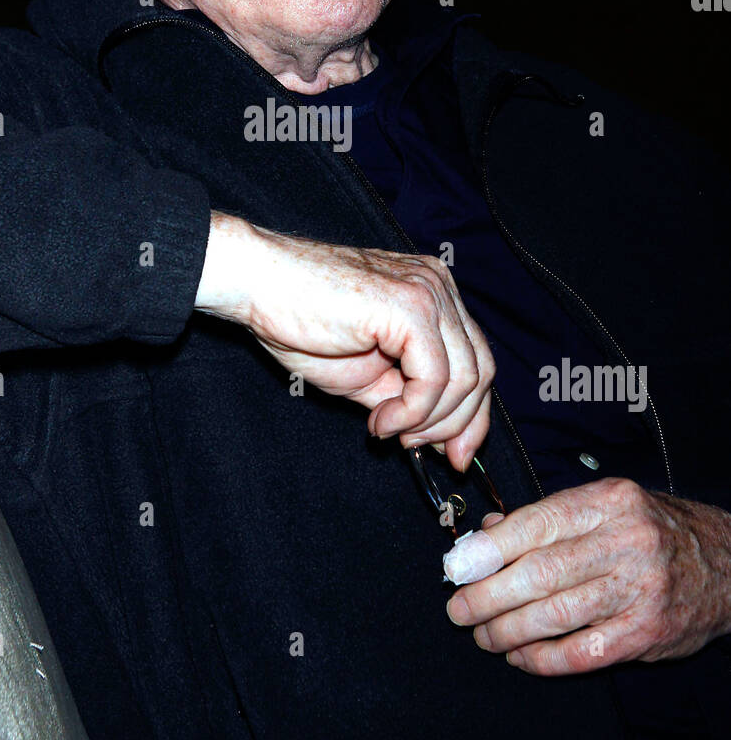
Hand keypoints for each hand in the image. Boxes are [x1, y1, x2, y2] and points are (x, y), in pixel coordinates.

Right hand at [195, 212, 494, 468]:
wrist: (258, 284)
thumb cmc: (299, 320)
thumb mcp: (364, 373)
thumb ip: (404, 395)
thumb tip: (435, 435)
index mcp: (432, 295)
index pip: (476, 361)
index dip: (470, 416)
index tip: (453, 455)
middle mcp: (439, 286)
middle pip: (481, 371)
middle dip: (458, 426)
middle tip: (419, 450)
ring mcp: (429, 292)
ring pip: (464, 378)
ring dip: (429, 422)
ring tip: (386, 429)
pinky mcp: (411, 307)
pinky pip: (435, 378)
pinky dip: (413, 411)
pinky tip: (381, 419)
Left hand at [446, 478, 730, 673]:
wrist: (724, 564)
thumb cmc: (648, 530)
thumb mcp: (603, 506)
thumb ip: (545, 518)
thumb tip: (483, 537)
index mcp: (608, 501)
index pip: (536, 523)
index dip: (489, 549)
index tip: (456, 568)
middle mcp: (625, 541)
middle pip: (541, 573)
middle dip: (488, 596)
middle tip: (458, 609)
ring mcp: (639, 589)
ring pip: (556, 615)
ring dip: (508, 630)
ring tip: (483, 635)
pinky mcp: (647, 632)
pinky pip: (582, 653)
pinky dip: (543, 659)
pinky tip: (521, 656)